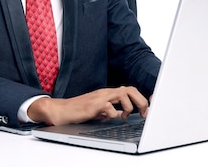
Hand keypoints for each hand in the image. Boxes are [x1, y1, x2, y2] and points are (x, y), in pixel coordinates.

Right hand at [27, 86, 148, 125]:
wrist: (61, 110)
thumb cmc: (79, 111)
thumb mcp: (99, 110)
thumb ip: (110, 109)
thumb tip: (121, 114)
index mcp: (108, 93)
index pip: (129, 90)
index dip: (141, 98)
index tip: (146, 110)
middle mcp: (105, 93)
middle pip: (130, 89)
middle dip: (141, 101)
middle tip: (143, 113)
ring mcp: (99, 98)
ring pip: (122, 94)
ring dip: (128, 107)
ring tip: (123, 116)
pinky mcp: (93, 105)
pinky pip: (109, 107)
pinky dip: (113, 114)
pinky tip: (109, 118)